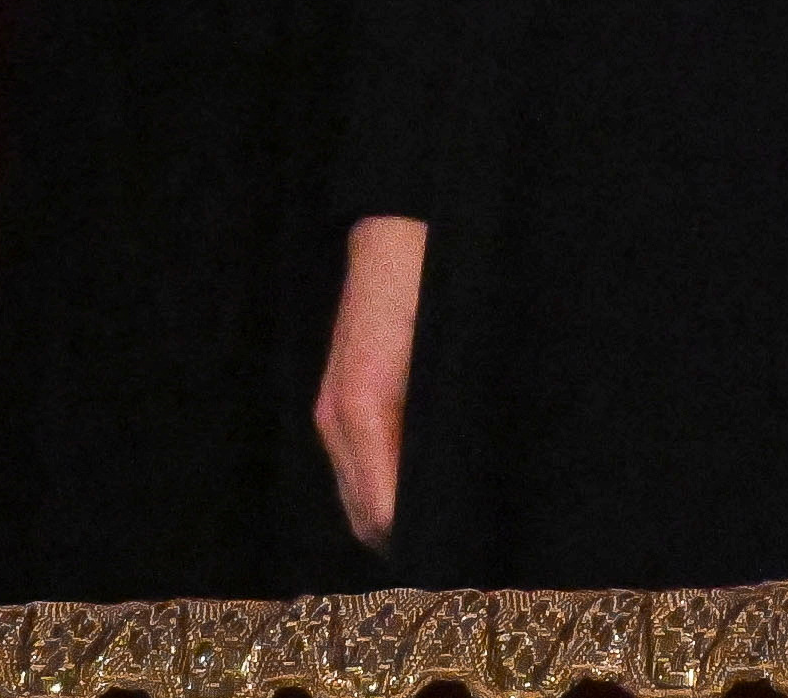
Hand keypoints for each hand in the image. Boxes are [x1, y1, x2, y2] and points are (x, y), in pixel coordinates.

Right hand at [315, 213, 424, 549]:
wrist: (398, 234)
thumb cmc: (426, 288)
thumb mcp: (440, 359)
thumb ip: (431, 429)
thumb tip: (438, 492)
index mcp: (361, 411)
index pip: (381, 510)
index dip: (415, 538)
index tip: (453, 553)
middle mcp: (337, 420)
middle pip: (363, 516)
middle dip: (401, 538)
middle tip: (454, 550)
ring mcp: (333, 412)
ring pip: (357, 497)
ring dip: (389, 518)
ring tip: (440, 529)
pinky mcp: (340, 401)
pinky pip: (356, 468)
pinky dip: (380, 491)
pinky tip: (416, 492)